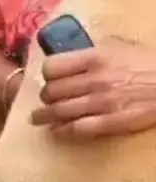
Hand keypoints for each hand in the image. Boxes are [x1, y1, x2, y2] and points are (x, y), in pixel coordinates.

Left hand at [30, 39, 155, 138]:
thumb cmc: (149, 64)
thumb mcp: (119, 49)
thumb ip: (93, 54)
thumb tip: (71, 60)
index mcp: (94, 58)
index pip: (53, 67)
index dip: (47, 75)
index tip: (48, 80)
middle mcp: (94, 79)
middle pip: (53, 91)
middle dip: (45, 98)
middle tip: (44, 102)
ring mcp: (102, 102)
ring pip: (60, 111)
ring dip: (44, 117)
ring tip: (37, 120)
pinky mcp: (112, 122)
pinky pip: (78, 129)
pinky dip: (62, 131)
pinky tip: (56, 132)